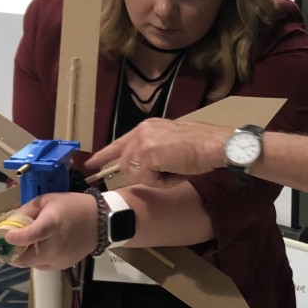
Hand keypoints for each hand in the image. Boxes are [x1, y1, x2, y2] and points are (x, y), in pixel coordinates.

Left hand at [2, 192, 97, 269]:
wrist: (101, 222)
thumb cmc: (72, 206)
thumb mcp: (48, 200)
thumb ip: (27, 211)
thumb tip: (10, 223)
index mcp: (52, 224)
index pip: (34, 234)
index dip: (19, 238)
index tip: (6, 237)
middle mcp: (55, 245)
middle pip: (25, 258)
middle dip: (12, 253)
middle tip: (7, 246)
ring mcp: (59, 258)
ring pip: (31, 264)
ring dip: (24, 256)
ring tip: (27, 244)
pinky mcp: (63, 265)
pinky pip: (41, 266)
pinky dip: (36, 259)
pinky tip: (42, 248)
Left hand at [84, 118, 226, 185]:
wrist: (216, 145)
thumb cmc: (203, 147)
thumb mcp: (173, 145)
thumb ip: (156, 152)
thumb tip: (146, 167)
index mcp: (148, 127)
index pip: (120, 142)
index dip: (104, 155)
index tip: (90, 163)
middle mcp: (142, 131)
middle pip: (128, 164)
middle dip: (148, 174)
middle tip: (174, 169)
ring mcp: (143, 142)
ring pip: (138, 173)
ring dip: (158, 178)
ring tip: (178, 167)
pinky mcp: (147, 155)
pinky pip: (148, 179)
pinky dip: (164, 181)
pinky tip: (178, 170)